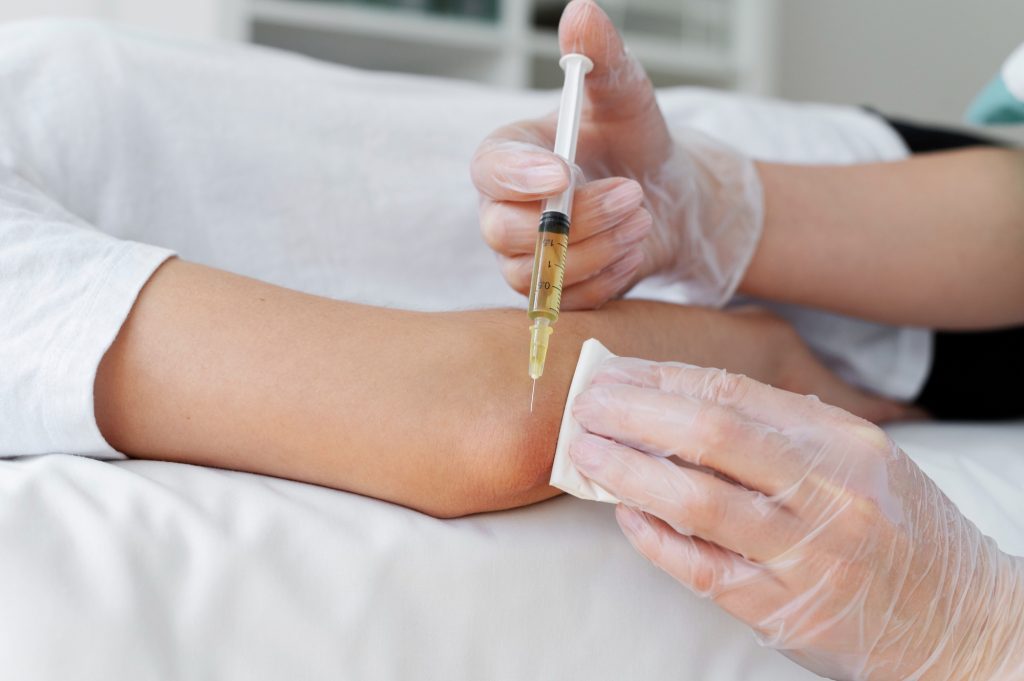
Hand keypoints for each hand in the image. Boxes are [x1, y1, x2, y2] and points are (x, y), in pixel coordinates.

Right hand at [471, 0, 762, 309]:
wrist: (667, 199)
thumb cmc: (637, 143)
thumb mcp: (627, 98)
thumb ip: (603, 60)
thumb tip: (581, 13)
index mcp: (509, 156)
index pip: (487, 170)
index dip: (518, 176)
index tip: (562, 171)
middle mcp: (504, 210)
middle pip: (506, 232)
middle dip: (575, 218)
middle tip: (633, 195)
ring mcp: (524, 256)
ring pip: (537, 271)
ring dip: (599, 247)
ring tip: (643, 216)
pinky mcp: (551, 292)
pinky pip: (567, 299)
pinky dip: (609, 275)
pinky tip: (635, 247)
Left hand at [568, 358, 1023, 679]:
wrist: (959, 622)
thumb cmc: (898, 529)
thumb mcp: (862, 462)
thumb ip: (785, 430)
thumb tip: (683, 398)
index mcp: (845, 444)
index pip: (735, 395)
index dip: (663, 379)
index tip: (615, 372)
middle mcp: (830, 494)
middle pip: (710, 436)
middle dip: (634, 414)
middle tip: (584, 404)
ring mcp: (808, 555)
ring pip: (698, 502)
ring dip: (629, 472)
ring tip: (586, 454)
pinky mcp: (785, 609)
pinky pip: (702, 568)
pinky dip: (654, 538)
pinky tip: (624, 515)